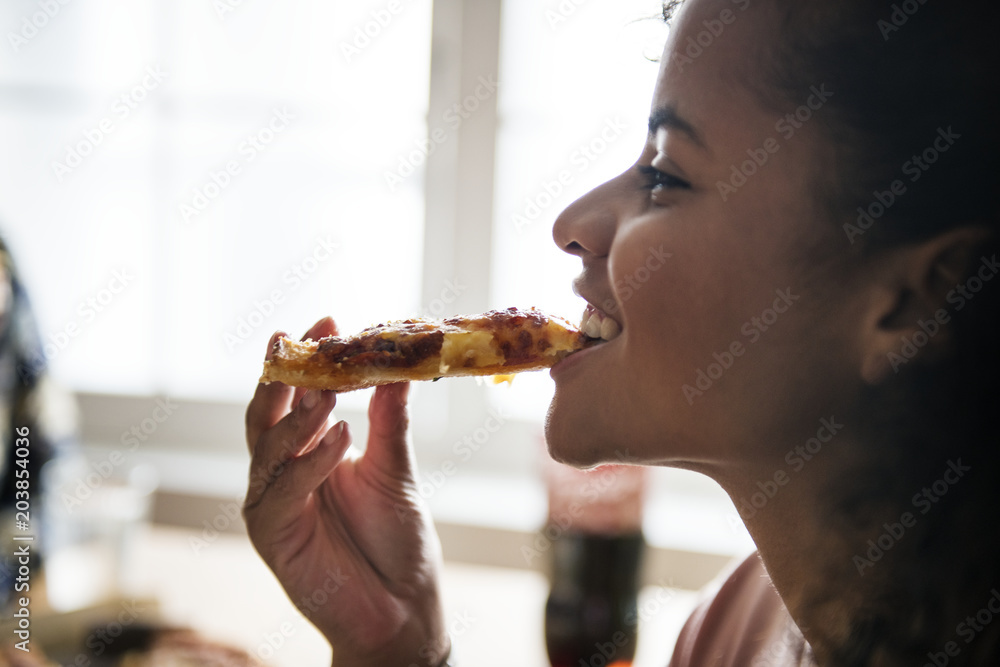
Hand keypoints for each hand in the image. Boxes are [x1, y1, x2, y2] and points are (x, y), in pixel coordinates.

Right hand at [244, 318, 448, 666]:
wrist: (401, 606)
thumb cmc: (395, 539)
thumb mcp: (394, 468)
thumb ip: (389, 419)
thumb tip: (401, 364)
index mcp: (310, 451)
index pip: (298, 394)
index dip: (309, 356)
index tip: (330, 318)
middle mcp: (284, 472)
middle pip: (267, 413)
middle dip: (285, 373)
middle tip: (304, 337)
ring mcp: (273, 502)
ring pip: (268, 447)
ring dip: (298, 414)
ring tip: (330, 387)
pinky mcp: (272, 534)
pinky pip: (283, 490)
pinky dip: (309, 461)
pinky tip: (339, 436)